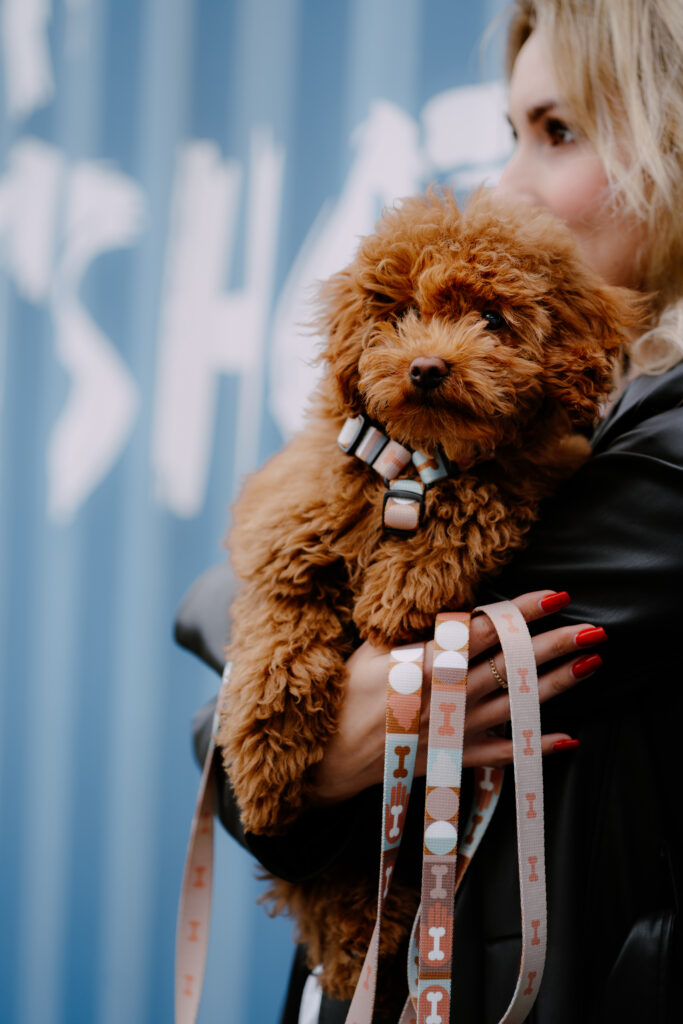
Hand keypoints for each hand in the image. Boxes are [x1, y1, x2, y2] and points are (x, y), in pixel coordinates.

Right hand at [311, 590, 603, 803]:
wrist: (327, 756)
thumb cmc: (345, 695)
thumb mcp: (371, 649)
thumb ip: (413, 629)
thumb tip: (454, 604)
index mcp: (422, 664)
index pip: (481, 632)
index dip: (519, 613)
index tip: (553, 597)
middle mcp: (444, 697)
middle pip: (508, 666)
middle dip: (551, 646)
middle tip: (591, 629)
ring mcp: (452, 730)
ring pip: (514, 704)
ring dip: (555, 685)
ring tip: (590, 665)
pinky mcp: (452, 757)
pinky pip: (501, 754)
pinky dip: (533, 748)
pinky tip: (568, 739)